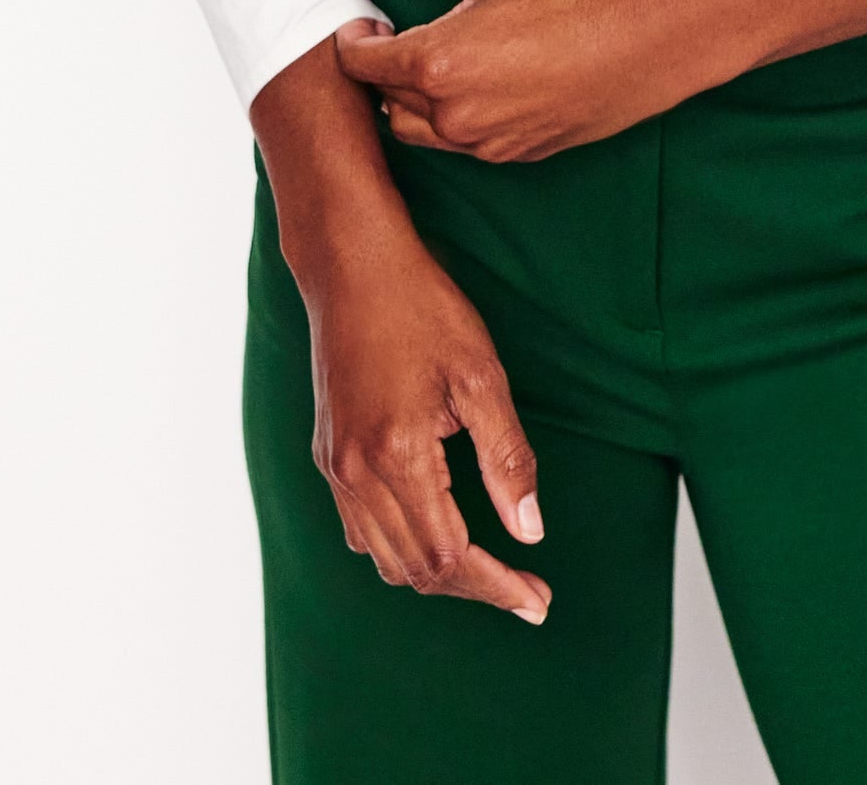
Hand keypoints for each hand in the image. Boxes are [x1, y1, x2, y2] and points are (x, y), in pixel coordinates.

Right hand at [305, 225, 552, 620]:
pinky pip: (361, 529)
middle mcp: (356, 473)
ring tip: (492, 571)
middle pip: (416, 568)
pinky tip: (436, 533)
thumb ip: (507, 458)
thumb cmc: (424, 309)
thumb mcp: (482, 376)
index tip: (538, 599)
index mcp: (396, 456)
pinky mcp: (328, 454)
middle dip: (476, 588)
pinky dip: (401, 547)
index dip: (497, 585)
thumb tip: (530, 531)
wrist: (354, 266)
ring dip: (438, 573)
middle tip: (530, 592)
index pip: (450, 555)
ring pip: (384, 558)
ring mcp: (335, 466)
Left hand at [335, 0, 691, 159]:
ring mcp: (482, 141)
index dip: (352, 40)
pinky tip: (482, 83)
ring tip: (439, 62)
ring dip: (415, 99)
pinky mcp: (513, 155)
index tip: (366, 23)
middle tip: (401, 35)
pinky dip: (455, 118)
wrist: (640, 42)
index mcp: (435, 61)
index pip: (361, 64)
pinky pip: (462, 143)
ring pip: (419, 131)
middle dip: (385, 68)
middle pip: (385, 99)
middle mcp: (450, 113)